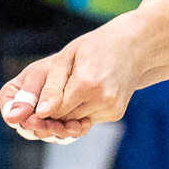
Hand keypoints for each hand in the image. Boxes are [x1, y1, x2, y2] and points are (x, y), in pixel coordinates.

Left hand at [0, 22, 140, 140]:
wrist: (132, 46)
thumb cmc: (94, 47)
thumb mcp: (66, 59)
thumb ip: (51, 87)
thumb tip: (41, 113)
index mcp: (86, 84)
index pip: (53, 110)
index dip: (42, 108)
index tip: (35, 102)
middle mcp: (102, 100)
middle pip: (64, 119)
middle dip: (54, 111)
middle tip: (51, 95)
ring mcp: (112, 109)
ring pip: (75, 122)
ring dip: (68, 111)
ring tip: (72, 88)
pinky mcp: (116, 114)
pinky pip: (88, 119)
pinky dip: (82, 110)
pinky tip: (87, 93)